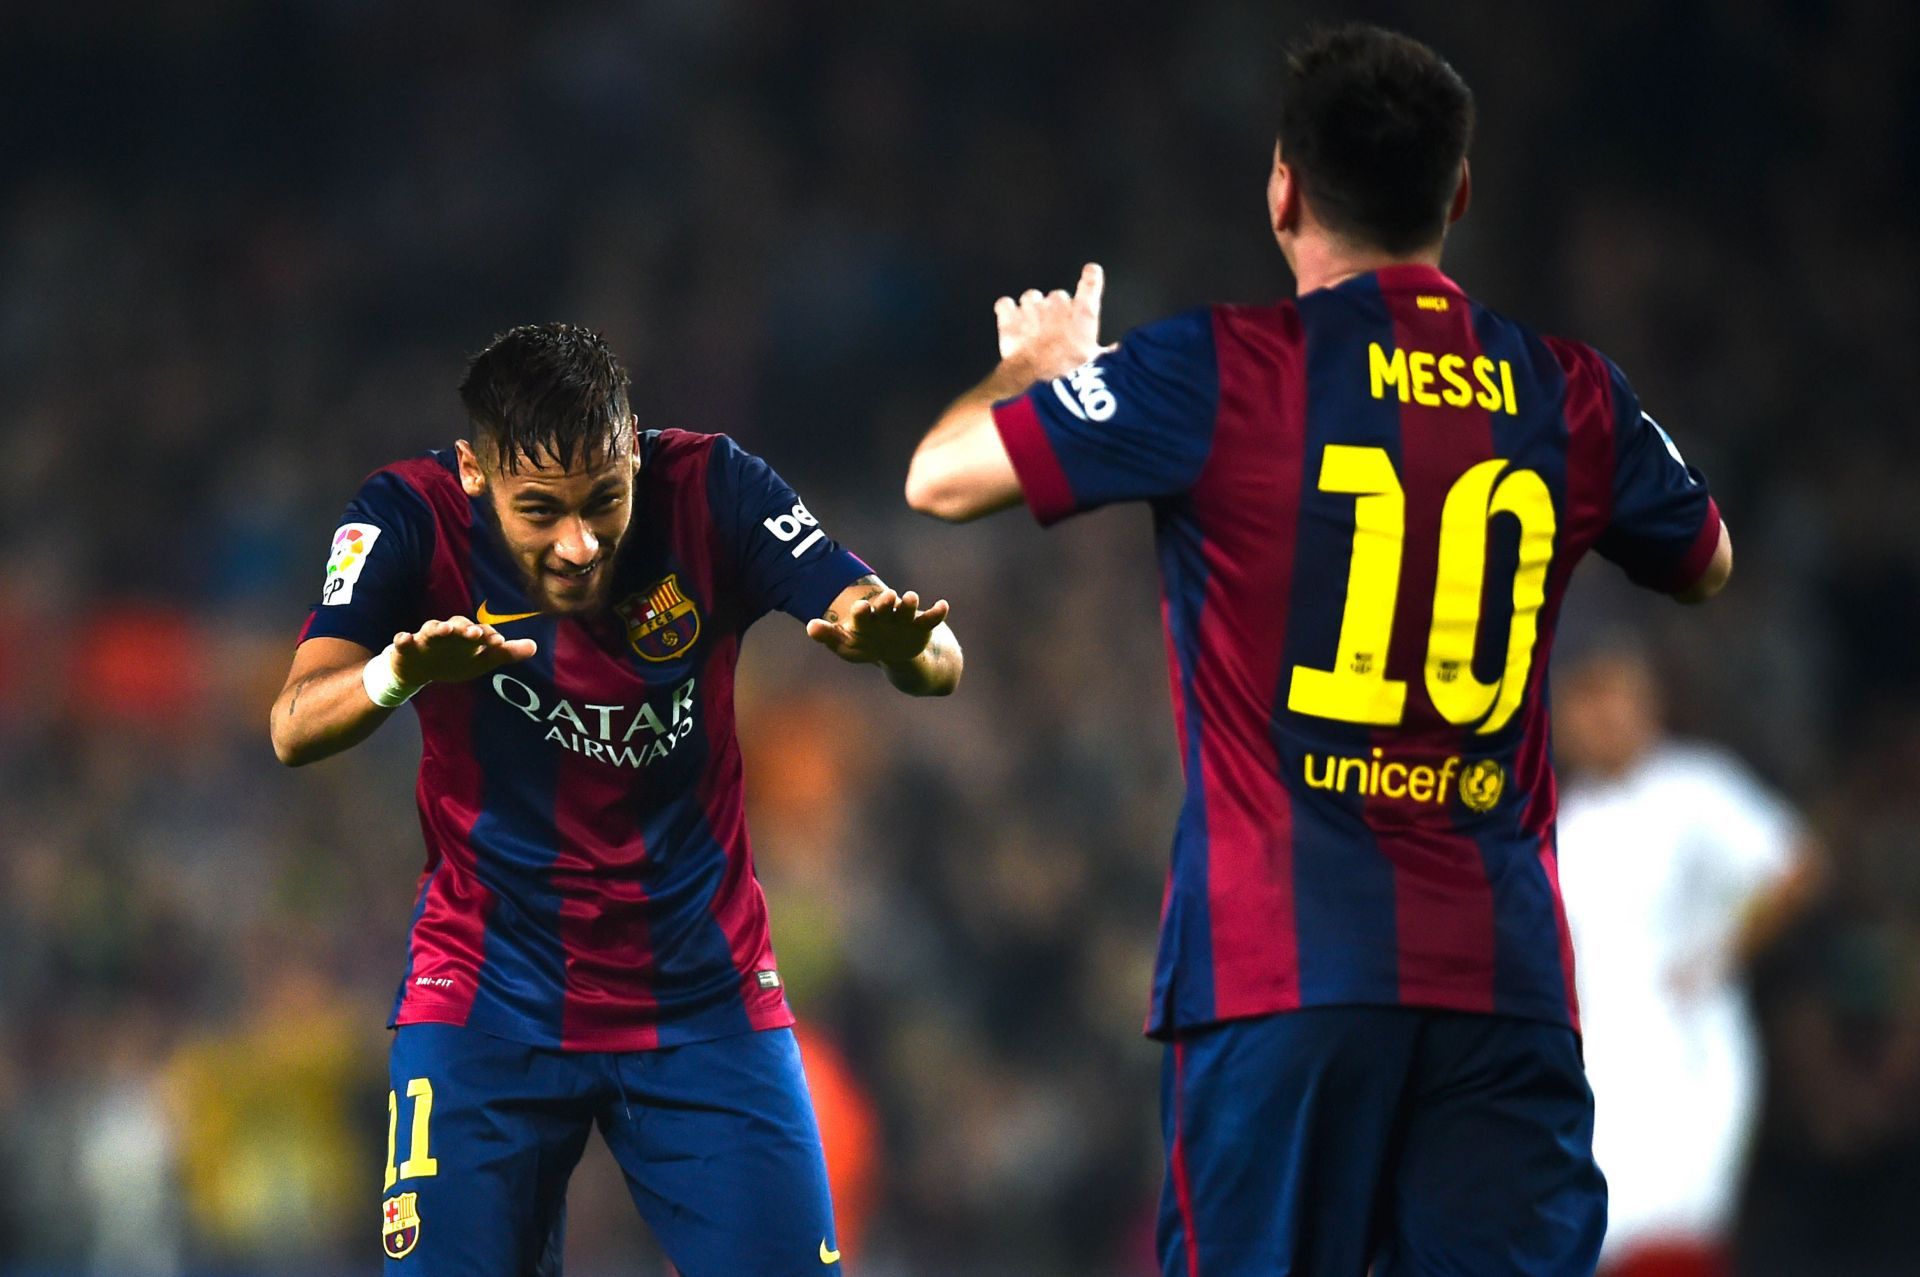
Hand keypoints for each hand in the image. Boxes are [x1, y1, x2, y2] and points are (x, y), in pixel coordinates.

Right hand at [388, 616, 537, 685]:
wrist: (418, 669)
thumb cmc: (454, 660)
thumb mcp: (481, 660)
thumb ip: (505, 653)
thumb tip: (534, 646)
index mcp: (466, 635)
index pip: (479, 632)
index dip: (488, 636)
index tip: (498, 640)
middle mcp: (448, 633)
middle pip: (457, 626)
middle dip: (467, 629)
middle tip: (477, 633)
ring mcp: (426, 639)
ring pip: (432, 629)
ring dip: (439, 628)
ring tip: (445, 629)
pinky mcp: (406, 647)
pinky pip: (402, 641)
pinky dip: (403, 639)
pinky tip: (404, 638)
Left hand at [806, 589, 949, 667]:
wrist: (896, 653)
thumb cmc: (866, 645)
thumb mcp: (847, 646)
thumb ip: (828, 636)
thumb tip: (809, 625)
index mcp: (867, 619)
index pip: (863, 614)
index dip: (863, 611)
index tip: (860, 607)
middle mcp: (885, 615)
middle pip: (885, 607)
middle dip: (886, 603)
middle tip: (888, 596)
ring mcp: (904, 620)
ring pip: (907, 610)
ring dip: (909, 604)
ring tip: (911, 597)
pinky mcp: (922, 627)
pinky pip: (931, 618)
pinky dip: (937, 611)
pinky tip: (943, 605)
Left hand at [994, 261, 1108, 382]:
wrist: (1034, 377)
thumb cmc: (1068, 371)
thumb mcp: (1094, 364)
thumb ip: (1105, 353)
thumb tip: (1118, 352)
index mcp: (1083, 313)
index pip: (1091, 282)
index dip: (1091, 276)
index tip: (1091, 271)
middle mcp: (1058, 304)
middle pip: (1058, 296)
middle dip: (1056, 311)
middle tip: (1054, 333)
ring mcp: (1032, 307)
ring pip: (1032, 298)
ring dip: (1032, 311)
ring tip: (1033, 331)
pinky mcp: (1010, 316)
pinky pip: (1005, 304)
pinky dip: (1006, 311)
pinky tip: (1011, 322)